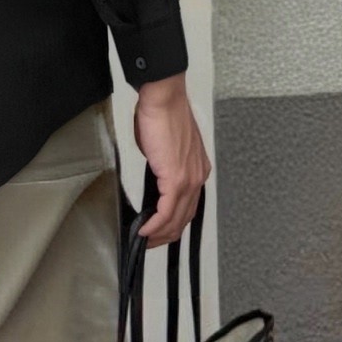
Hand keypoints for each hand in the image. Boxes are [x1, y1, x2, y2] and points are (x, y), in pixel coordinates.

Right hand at [133, 73, 211, 245]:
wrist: (164, 99)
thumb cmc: (162, 115)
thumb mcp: (164, 147)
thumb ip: (162, 166)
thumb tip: (153, 176)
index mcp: (196, 169)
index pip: (188, 206)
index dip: (172, 223)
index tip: (157, 230)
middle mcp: (197, 176)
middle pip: (184, 218)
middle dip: (165, 235)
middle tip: (149, 241)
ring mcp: (189, 179)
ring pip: (176, 219)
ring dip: (159, 233)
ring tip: (145, 239)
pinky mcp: (176, 178)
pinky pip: (166, 211)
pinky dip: (154, 224)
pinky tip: (144, 229)